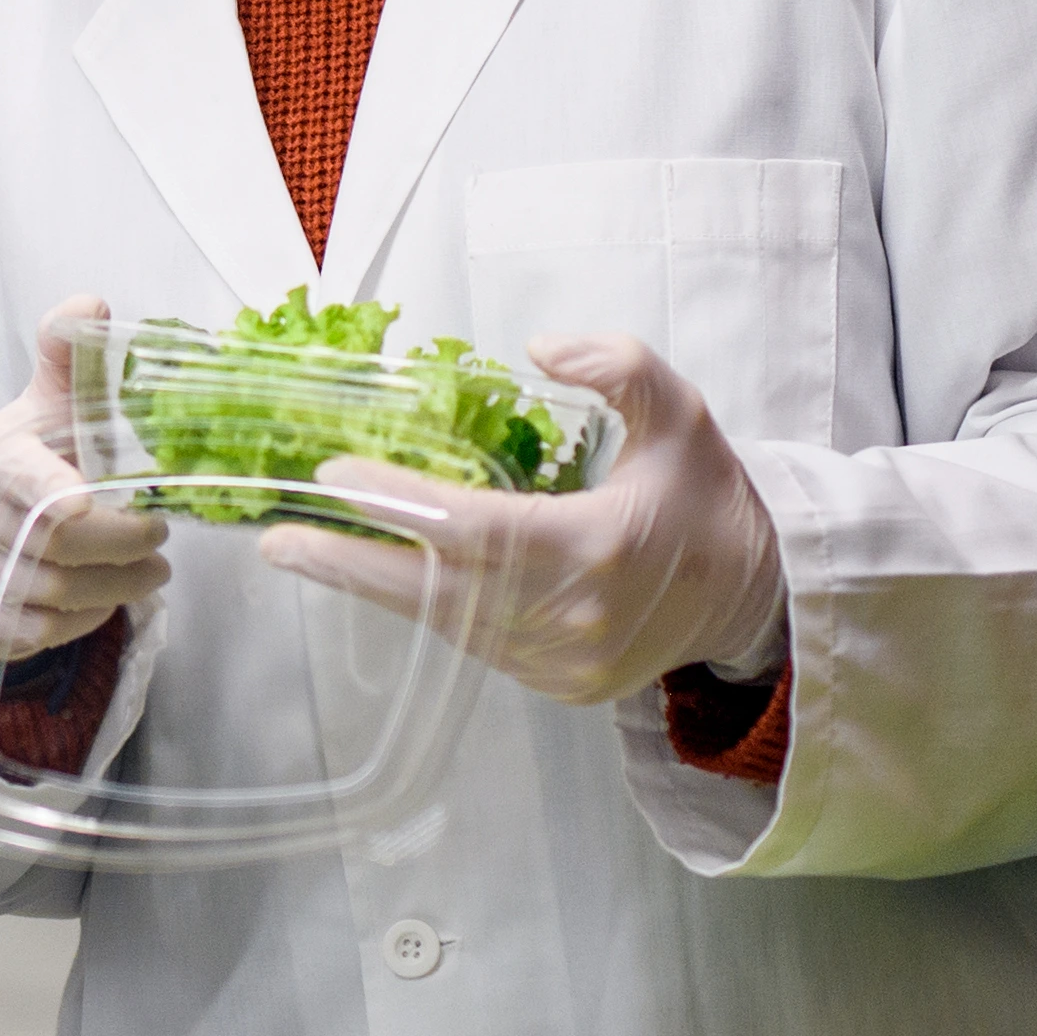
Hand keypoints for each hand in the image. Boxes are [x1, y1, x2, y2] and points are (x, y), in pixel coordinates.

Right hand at [0, 300, 169, 659]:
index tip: (82, 500)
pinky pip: (34, 632)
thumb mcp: (44, 409)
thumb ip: (70, 363)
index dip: (45, 488)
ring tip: (154, 571)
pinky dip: (80, 620)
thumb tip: (89, 303)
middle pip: (50, 543)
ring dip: (114, 587)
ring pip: (48, 594)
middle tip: (160, 537)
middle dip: (118, 544)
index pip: (13, 473)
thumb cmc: (23, 461)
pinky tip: (106, 599)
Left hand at [256, 336, 780, 703]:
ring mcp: (564, 663)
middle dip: (352, 563)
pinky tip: (377, 575)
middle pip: (439, 592)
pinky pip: (473, 644)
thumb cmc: (709, 497)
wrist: (758, 598)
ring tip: (304, 553)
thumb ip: (621, 367)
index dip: (400, 504)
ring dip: (374, 587)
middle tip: (278, 541)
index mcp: (601, 547)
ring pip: (448, 624)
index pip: (476, 531)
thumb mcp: (683, 412)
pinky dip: (423, 608)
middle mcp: (576, 617)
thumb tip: (541, 349)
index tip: (335, 476)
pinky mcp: (559, 686)